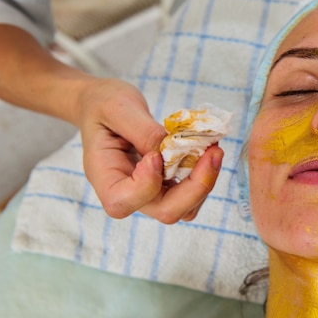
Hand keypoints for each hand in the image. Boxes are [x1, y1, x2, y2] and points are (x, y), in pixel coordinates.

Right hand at [77, 78, 222, 222]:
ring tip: (214, 149)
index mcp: (104, 177)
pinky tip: (209, 150)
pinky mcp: (167, 185)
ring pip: (185, 209)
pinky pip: (192, 193)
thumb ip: (144, 131)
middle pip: (165, 211)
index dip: (147, 184)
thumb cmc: (103, 105)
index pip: (121, 202)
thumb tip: (174, 150)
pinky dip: (205, 175)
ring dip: (205, 182)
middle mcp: (128, 192)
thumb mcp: (118, 109)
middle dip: (195, 187)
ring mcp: (150, 193)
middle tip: (214, 152)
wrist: (104, 105)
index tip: (155, 155)